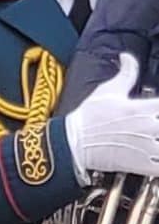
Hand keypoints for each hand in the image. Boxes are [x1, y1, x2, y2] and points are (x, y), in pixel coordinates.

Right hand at [65, 63, 158, 181]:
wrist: (73, 143)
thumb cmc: (89, 117)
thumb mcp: (108, 89)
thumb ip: (126, 72)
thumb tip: (126, 57)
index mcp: (143, 108)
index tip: (157, 109)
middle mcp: (148, 127)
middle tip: (157, 127)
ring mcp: (146, 148)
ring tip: (157, 141)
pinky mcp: (140, 166)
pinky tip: (157, 159)